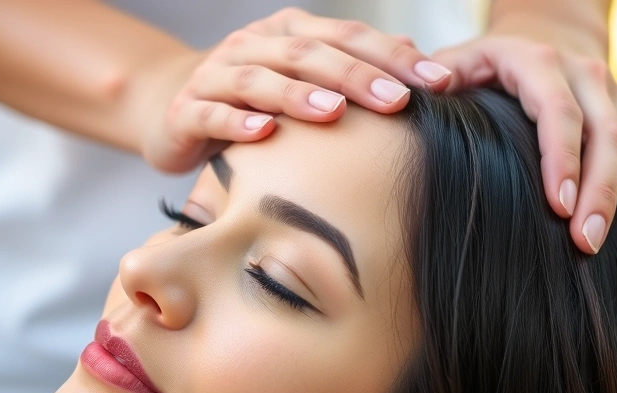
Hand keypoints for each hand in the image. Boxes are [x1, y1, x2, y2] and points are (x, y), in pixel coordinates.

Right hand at [137, 8, 451, 173]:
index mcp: (290, 34)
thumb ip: (356, 66)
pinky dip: (237, 123)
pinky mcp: (187, 111)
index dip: (394, 57)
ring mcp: (217, 76)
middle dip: (357, 76)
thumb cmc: (258, 100)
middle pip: (308, 54)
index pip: (349, 37)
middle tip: (398, 100)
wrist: (177, 109)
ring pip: (260, 79)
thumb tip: (416, 54)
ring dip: (298, 94)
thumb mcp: (307, 80)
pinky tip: (265, 134)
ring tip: (334, 112)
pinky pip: (212, 114)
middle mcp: (254, 46)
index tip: (439, 82)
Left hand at [433, 16, 616, 307]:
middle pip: (613, 142)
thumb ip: (438, 73)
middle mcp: (594, 85)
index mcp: (545, 66)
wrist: (549, 40)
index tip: (558, 208)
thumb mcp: (462, 59)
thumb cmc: (490, 69)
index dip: (563, 158)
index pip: (560, 111)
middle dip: (603, 198)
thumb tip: (430, 85)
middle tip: (586, 247)